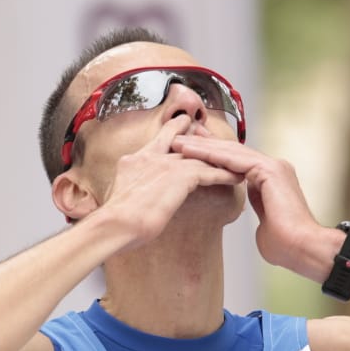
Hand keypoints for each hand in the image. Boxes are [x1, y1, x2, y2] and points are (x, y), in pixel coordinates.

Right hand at [99, 115, 244, 249]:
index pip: (156, 143)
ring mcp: (164, 164)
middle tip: (210, 132)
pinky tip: (236, 177)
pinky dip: (224, 175)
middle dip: (197, 136)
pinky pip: (209, 172)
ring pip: (198, 155)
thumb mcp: (119, 198)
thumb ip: (130, 190)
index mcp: (132, 162)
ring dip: (217, 158)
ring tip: (233, 159)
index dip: (171, 134)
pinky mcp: (178, 176)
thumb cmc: (113, 221)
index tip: (180, 126)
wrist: (114, 224)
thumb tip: (131, 200)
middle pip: (179, 140)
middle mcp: (149, 157)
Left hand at [169, 136, 323, 272]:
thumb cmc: (285, 245)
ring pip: (231, 151)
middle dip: (203, 144)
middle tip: (178, 137)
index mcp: (271, 178)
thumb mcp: (263, 222)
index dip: (211, 154)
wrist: (302, 249)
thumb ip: (255, 208)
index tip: (189, 150)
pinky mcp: (271, 171)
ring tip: (178, 143)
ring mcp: (273, 166)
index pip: (235, 160)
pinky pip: (235, 159)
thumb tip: (246, 212)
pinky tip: (192, 152)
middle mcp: (273, 167)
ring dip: (202, 146)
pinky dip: (212, 155)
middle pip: (231, 151)